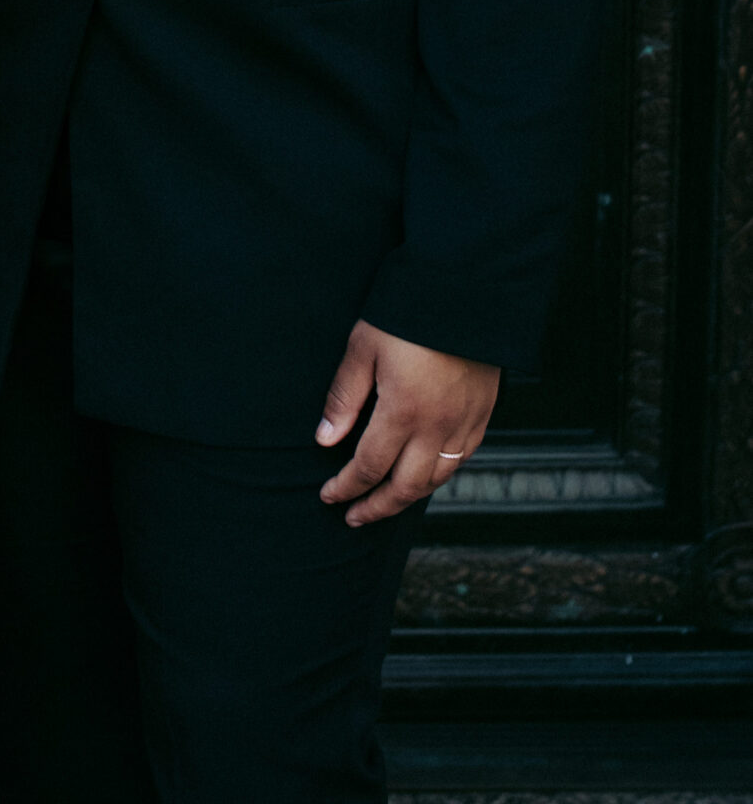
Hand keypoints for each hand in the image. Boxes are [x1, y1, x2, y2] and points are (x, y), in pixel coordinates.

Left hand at [316, 318, 498, 525]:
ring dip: (408, 497)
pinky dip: (439, 476)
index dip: (346, 487)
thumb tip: (325, 440)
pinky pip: (461, 460)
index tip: (329, 496)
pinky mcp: (482, 414)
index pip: (369, 466)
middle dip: (376, 507)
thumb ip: (344, 397)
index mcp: (402, 412)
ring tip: (386, 502)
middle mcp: (437, 427)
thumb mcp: (363, 347)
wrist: (463, 288)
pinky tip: (425, 474)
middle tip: (354, 517)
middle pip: (405, 487)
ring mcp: (464, 423)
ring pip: (436, 480)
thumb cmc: (406, 313)